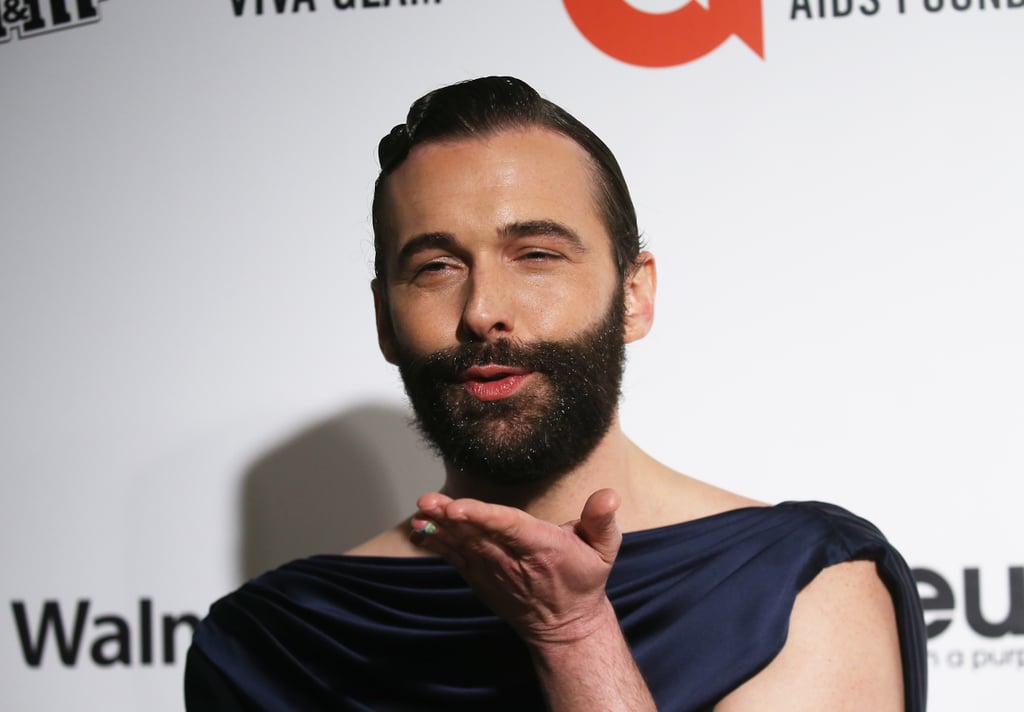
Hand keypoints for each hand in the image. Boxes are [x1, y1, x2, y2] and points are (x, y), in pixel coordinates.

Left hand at [410, 489, 622, 646]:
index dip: (482, 516)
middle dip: (451, 518)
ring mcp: (492, 570)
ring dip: (439, 527)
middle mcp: (512, 560)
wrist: (564, 624)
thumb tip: (608, 495)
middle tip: (429, 501)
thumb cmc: (583, 579)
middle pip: (477, 534)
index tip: (458, 507)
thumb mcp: (604, 549)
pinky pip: (455, 557)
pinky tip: (418, 528)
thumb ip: (602, 520)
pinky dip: (436, 542)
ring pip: (462, 545)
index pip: (508, 527)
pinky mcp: (479, 576)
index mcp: (541, 547)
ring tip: (420, 510)